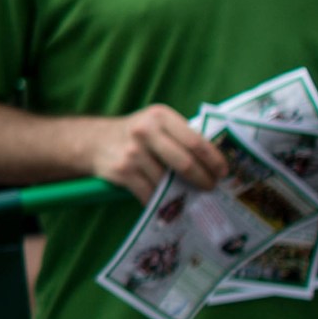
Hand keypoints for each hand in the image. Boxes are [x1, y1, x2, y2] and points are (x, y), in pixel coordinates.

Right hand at [88, 105, 223, 201]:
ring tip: (188, 195)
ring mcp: (132, 153)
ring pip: (167, 182)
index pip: (195, 141)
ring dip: (181, 193)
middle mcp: (145, 132)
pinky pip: (149, 194)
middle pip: (185, 163)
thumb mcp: (157, 123)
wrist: (95, 140)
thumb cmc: (136, 134)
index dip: (213, 160)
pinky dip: (160, 201)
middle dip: (203, 179)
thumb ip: (181, 136)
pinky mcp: (122, 172)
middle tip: (210, 187)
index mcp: (160, 117)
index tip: (223, 172)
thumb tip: (214, 162)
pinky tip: (166, 202)